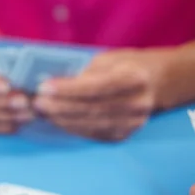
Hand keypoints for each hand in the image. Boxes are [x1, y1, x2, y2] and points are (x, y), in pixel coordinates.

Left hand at [32, 49, 168, 139]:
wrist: (158, 83)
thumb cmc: (126, 65)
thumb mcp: (109, 59)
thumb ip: (85, 71)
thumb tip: (53, 82)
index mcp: (134, 78)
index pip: (96, 86)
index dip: (68, 89)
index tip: (44, 87)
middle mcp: (137, 103)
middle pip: (91, 108)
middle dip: (59, 106)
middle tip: (36, 102)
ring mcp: (132, 123)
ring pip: (89, 124)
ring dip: (61, 119)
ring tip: (41, 111)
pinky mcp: (124, 135)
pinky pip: (92, 133)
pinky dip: (72, 127)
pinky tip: (56, 120)